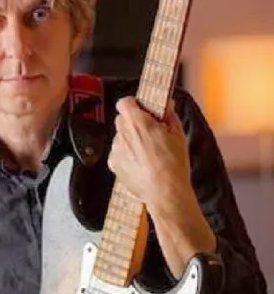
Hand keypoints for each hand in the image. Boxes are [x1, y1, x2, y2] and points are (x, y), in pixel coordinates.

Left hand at [108, 96, 190, 215]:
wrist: (165, 192)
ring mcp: (117, 150)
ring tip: (148, 151)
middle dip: (134, 122)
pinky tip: (141, 162)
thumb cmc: (172, 166)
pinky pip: (118, 153)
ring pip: (120, 136)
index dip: (134, 104)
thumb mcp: (178, 134)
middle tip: (150, 130)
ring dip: (130, 139)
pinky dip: (127, 155)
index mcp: (138, 122)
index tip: (142, 108)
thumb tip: (166, 106)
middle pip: (122, 119)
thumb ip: (169, 115)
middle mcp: (123, 134)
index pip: (125, 102)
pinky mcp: (114, 164)